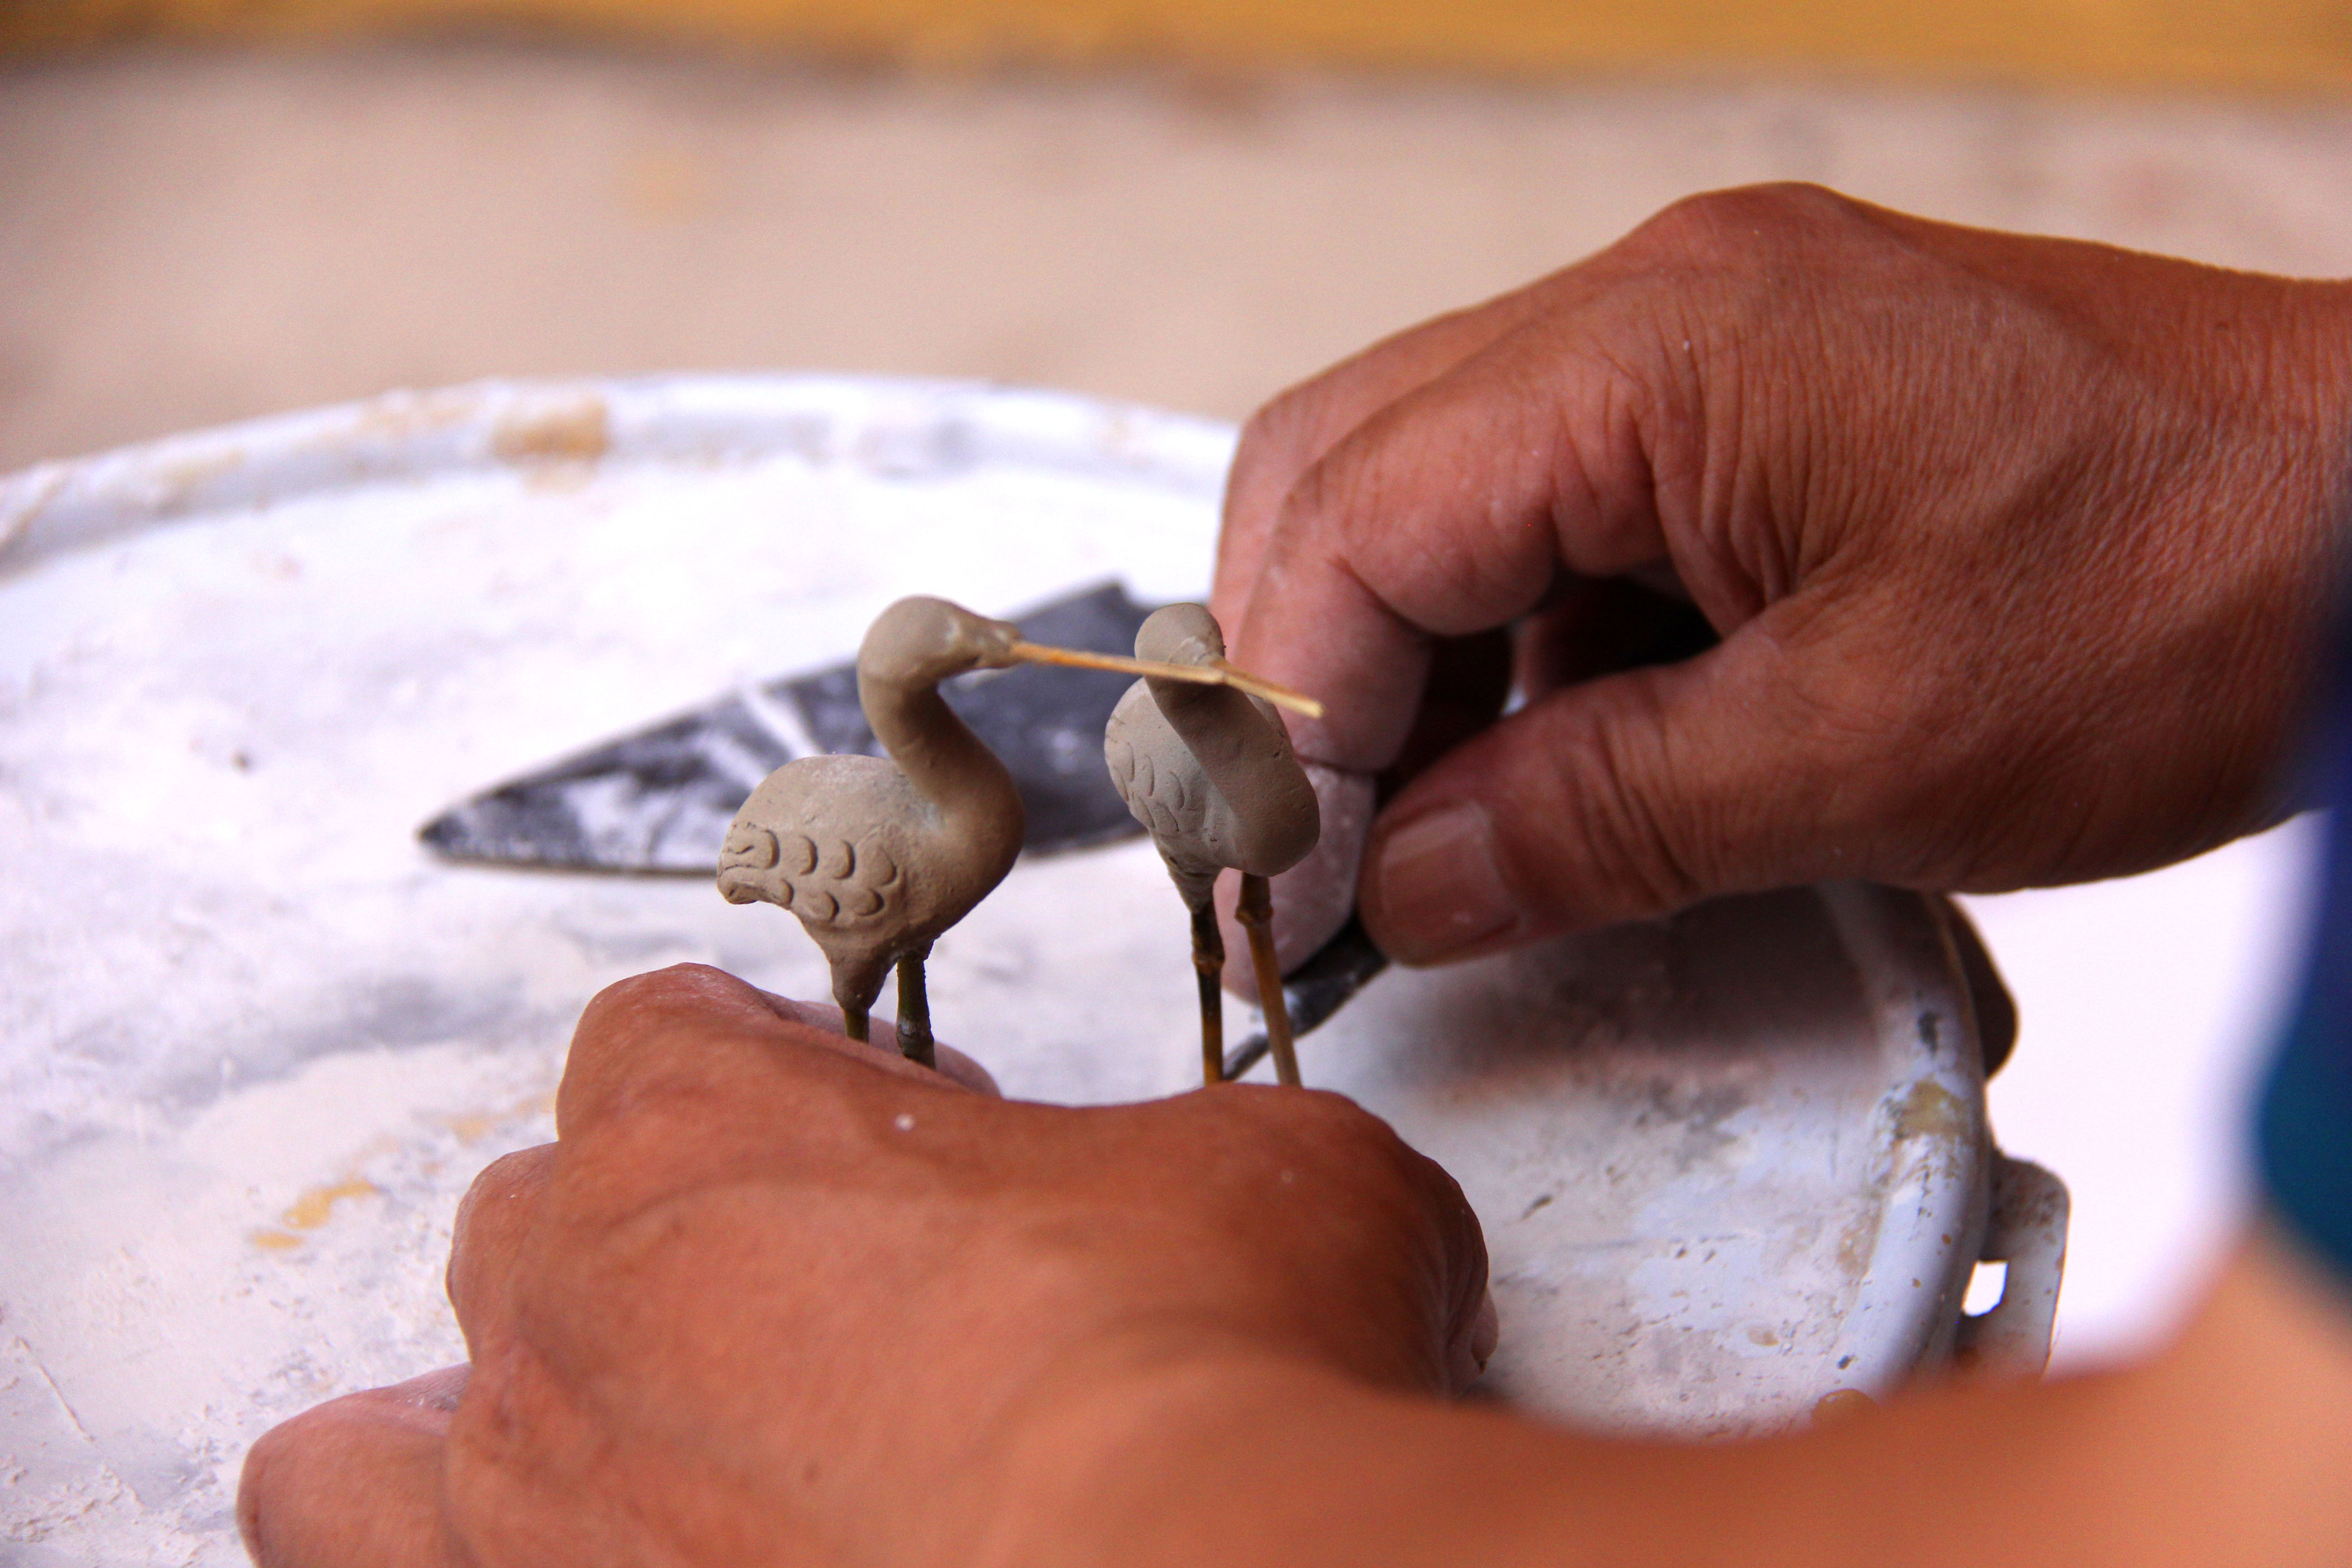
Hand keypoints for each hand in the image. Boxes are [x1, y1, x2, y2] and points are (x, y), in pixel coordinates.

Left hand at [236, 965, 1492, 1567]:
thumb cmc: (1204, 1373)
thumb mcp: (1263, 1173)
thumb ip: (1199, 1161)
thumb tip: (1250, 1213)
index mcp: (709, 1119)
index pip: (668, 1037)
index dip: (795, 1083)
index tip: (912, 1152)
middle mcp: (586, 1293)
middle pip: (552, 1217)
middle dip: (682, 1248)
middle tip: (849, 1315)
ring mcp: (540, 1495)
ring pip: (408, 1422)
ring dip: (520, 1418)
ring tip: (651, 1458)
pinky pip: (360, 1552)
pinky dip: (426, 1547)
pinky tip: (575, 1552)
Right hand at [1214, 182, 2351, 966]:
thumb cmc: (2196, 594)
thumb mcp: (1871, 754)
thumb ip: (1597, 819)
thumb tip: (1406, 888)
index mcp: (1664, 351)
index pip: (1353, 515)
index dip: (1291, 707)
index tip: (1302, 874)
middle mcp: (1656, 301)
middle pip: (1347, 464)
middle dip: (1312, 665)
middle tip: (1344, 844)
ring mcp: (1701, 332)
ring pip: (1430, 481)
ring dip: (1410, 656)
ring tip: (1461, 819)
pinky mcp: (1749, 390)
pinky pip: (1551, 500)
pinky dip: (1519, 636)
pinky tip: (1565, 748)